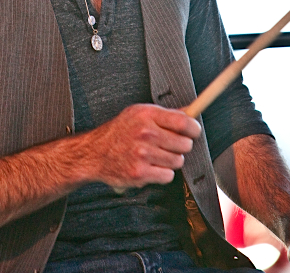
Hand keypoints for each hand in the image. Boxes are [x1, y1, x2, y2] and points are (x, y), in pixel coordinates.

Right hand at [80, 103, 200, 189]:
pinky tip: (151, 167)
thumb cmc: (120, 131)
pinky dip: (162, 174)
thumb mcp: (138, 114)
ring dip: (171, 160)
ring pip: (178, 161)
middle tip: (170, 145)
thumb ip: (164, 114)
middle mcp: (145, 133)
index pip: (183, 121)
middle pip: (184, 144)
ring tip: (157, 156)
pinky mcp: (140, 173)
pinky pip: (168, 176)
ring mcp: (142, 154)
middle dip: (181, 146)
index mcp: (146, 114)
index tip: (194, 132)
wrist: (95, 152)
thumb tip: (190, 113)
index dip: (194, 128)